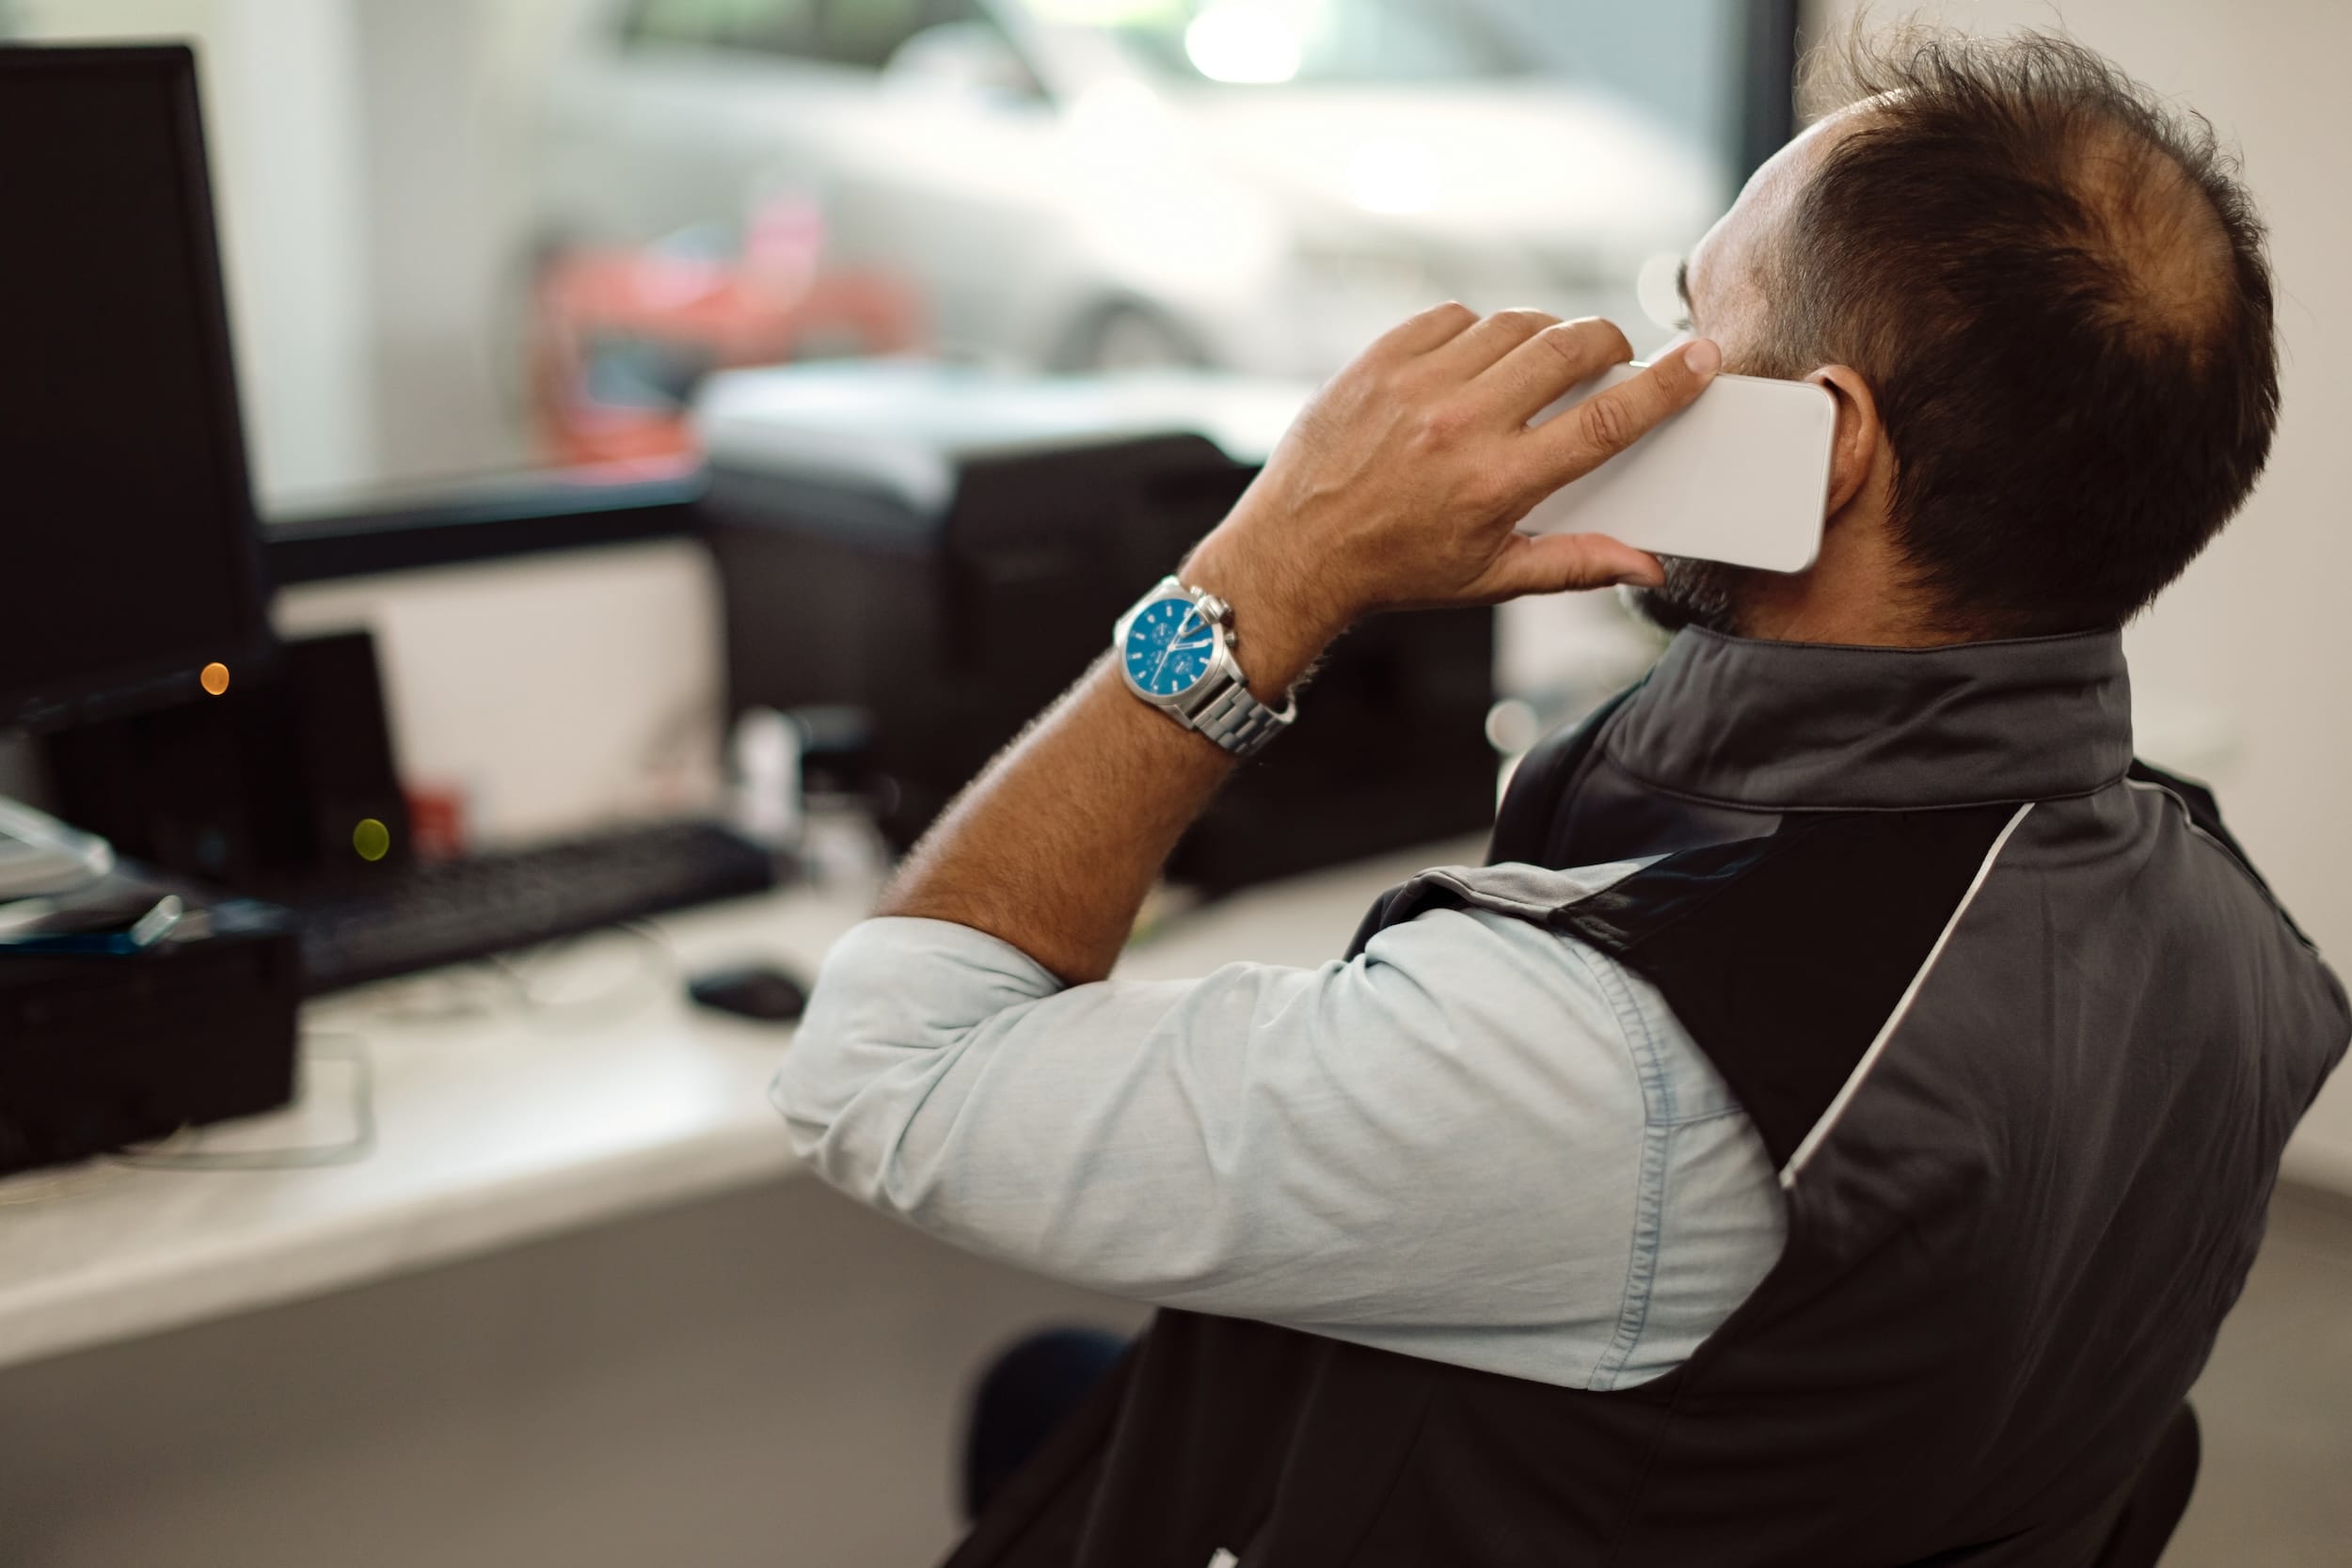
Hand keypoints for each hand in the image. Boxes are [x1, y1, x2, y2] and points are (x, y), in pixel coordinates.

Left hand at [1185, 306, 1720, 683]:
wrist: (1293, 553)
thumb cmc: (1394, 569)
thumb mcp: (1489, 579)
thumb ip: (1575, 564)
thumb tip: (1646, 568)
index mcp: (1497, 484)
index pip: (1606, 420)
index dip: (1665, 384)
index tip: (1701, 356)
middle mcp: (1459, 427)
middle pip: (1570, 350)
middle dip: (1609, 344)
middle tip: (1613, 359)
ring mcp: (1415, 386)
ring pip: (1515, 325)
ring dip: (1545, 336)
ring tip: (1542, 365)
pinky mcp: (1379, 360)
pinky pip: (1454, 317)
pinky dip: (1479, 331)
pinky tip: (1477, 360)